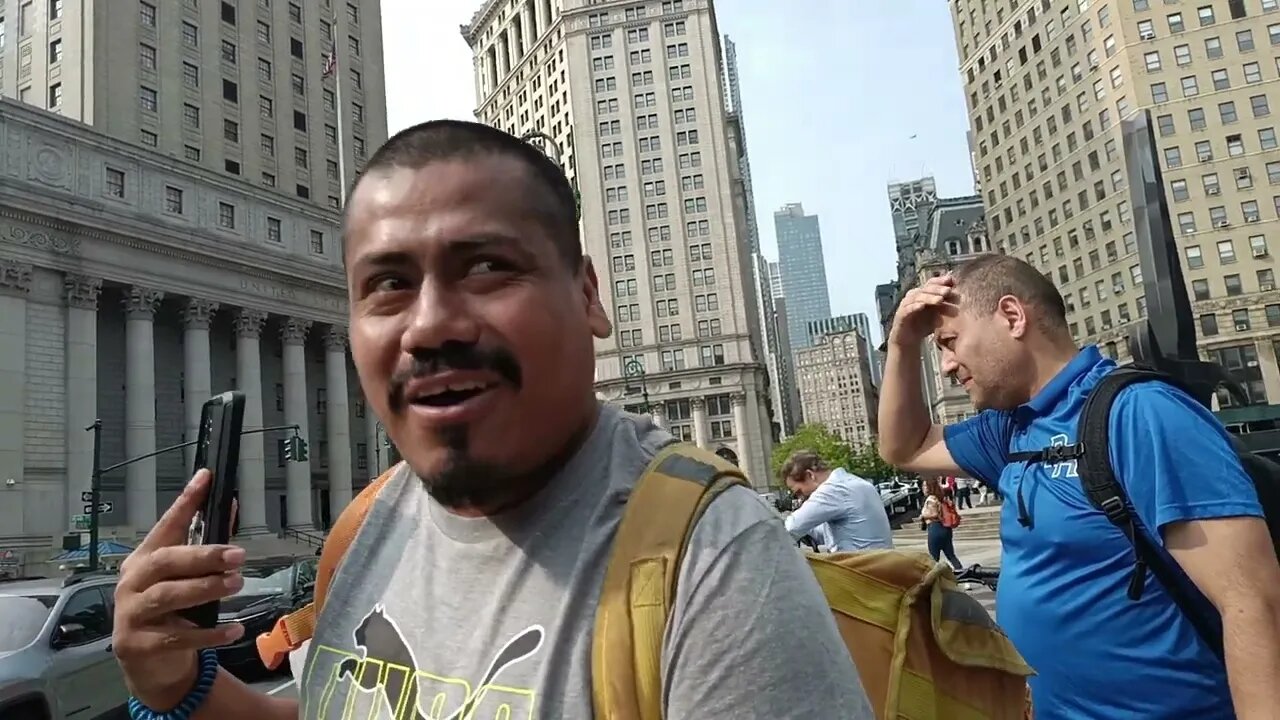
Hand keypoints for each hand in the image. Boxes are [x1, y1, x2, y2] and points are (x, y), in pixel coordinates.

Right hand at [112, 470, 246, 710]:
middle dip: (203, 556)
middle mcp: (132, 582)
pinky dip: (209, 633)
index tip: (206, 478)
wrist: (150, 666)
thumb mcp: (186, 579)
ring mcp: (130, 614)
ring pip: (167, 596)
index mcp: (144, 559)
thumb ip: (206, 546)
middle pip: (165, 562)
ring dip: (205, 589)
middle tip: (239, 555)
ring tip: (237, 583)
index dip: (185, 502)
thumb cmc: (171, 613)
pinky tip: (235, 630)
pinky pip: (177, 636)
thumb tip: (232, 506)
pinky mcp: (137, 645)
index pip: (166, 525)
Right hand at [888, 274, 957, 347]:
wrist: (908, 340)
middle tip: (948, 291)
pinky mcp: (900, 315)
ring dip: (928, 297)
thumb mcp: (937, 314)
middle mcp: (913, 296)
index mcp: (923, 293)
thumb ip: (945, 304)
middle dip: (937, 289)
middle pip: (925, 288)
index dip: (941, 281)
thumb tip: (959, 295)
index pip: (932, 283)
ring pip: (917, 297)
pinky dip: (914, 306)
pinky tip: (922, 306)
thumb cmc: (923, 325)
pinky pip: (907, 309)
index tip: (953, 281)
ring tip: (939, 300)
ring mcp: (906, 304)